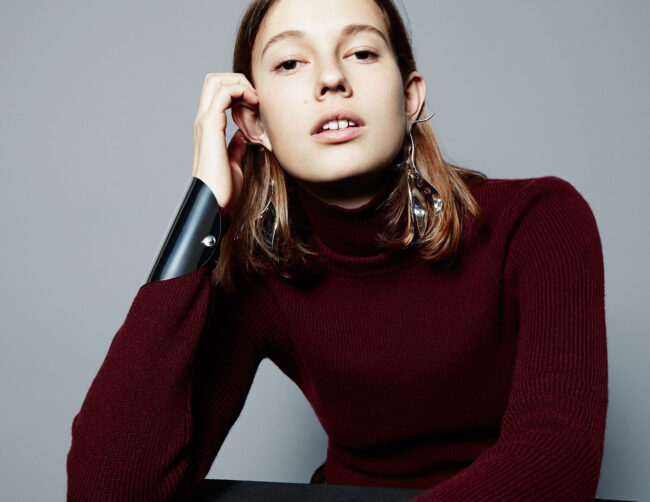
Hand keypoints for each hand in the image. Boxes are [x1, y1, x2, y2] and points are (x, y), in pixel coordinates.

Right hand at [191, 73, 259, 212]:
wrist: (216, 202)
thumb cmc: (225, 189)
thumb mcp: (235, 163)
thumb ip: (236, 147)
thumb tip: (243, 136)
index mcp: (209, 128)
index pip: (218, 92)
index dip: (238, 90)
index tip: (257, 104)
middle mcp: (204, 121)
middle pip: (214, 80)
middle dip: (238, 80)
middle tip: (257, 97)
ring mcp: (205, 122)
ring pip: (216, 81)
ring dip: (240, 84)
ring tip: (256, 100)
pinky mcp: (210, 126)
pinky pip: (223, 93)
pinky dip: (240, 91)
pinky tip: (254, 105)